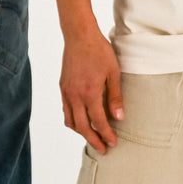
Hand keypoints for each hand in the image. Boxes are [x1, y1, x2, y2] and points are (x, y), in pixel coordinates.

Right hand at [59, 25, 123, 153]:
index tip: (113, 143)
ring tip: (93, 136)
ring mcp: (67, 92)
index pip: (98, 122)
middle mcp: (75, 96)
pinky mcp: (63, 87)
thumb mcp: (113, 73)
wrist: (79, 35)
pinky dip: (73, 120)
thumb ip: (115, 97)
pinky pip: (65, 110)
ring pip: (70, 121)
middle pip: (82, 127)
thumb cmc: (99, 51)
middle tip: (103, 149)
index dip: (106, 135)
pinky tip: (81, 120)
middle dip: (94, 140)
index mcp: (90, 93)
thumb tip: (119, 118)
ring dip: (81, 132)